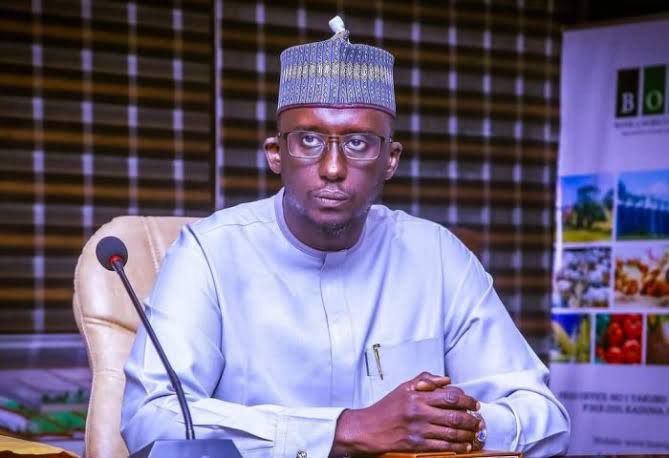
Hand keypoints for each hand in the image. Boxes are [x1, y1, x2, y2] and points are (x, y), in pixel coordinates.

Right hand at [330, 372, 481, 455]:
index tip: (474, 403)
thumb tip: (446, 379)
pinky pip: (443, 447)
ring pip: (452, 433)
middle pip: (454, 415)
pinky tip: (465, 446)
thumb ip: (425, 380)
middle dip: (472, 419)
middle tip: (479, 421)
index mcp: (417, 395)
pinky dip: (458, 447)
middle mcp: (419, 411)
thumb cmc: (386, 408)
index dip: (467, 399)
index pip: (450, 395)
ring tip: (475, 434)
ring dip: (468, 434)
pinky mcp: (416, 445)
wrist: (367, 429)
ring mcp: (419, 429)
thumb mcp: (403, 387)